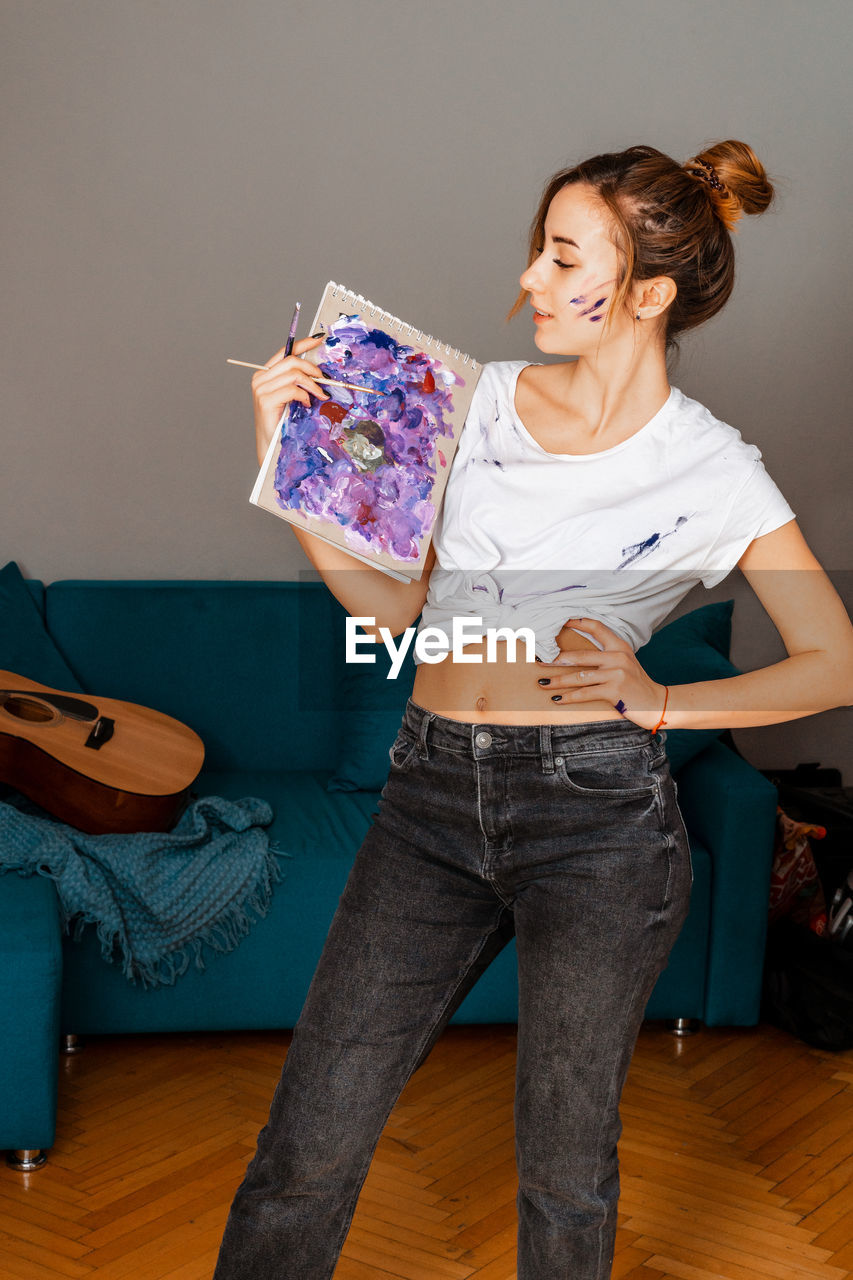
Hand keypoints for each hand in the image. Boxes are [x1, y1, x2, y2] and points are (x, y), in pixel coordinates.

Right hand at [251, 335, 329, 464]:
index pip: (285, 352)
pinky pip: (292, 390)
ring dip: (312, 384)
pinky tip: (306, 404)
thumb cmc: (283, 423)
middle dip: (312, 368)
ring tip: (319, 395)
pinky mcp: (266, 401)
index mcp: (265, 374)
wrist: (271, 446)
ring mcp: (261, 389)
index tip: (319, 339)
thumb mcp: (292, 398)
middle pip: (291, 361)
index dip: (303, 343)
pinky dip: (304, 395)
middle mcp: (260, 379)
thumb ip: (298, 382)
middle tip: (324, 379)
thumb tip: (319, 371)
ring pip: (294, 374)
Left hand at [535, 617, 667, 729]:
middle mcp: (617, 657)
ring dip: (558, 681)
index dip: (577, 622)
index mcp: (620, 646)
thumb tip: (577, 656)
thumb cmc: (637, 684)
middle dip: (556, 660)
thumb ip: (608, 656)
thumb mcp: (626, 663)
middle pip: (580, 655)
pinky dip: (569, 697)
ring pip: (579, 677)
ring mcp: (616, 673)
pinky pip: (585, 693)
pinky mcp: (614, 690)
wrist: (657, 704)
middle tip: (538, 661)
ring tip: (543, 683)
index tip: (560, 621)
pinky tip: (557, 699)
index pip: (597, 627)